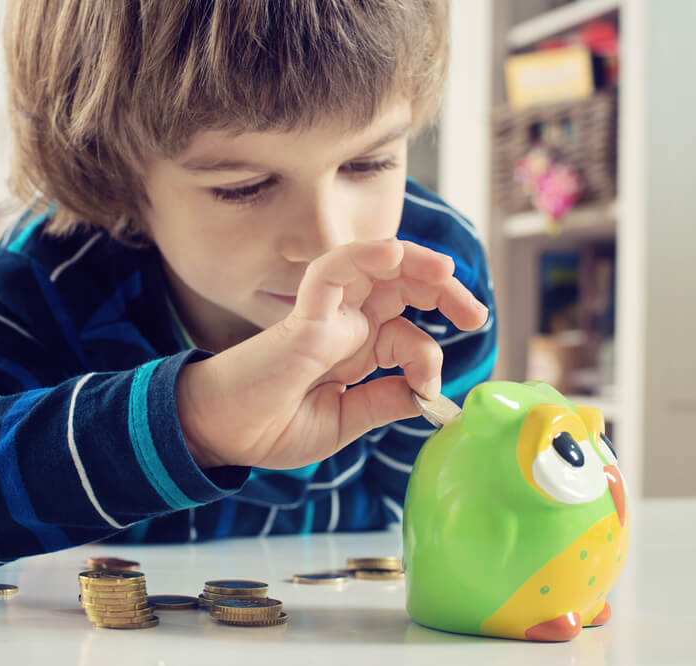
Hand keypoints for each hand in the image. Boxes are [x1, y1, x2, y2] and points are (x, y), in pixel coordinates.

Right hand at [177, 239, 487, 469]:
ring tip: (447, 273)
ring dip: (414, 263)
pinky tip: (392, 253)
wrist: (220, 435)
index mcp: (356, 351)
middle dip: (443, 292)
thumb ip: (383, 402)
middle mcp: (345, 326)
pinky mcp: (303, 317)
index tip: (431, 392)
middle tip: (475, 313)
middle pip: (401, 288)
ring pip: (374, 268)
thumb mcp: (344, 421)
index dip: (430, 356)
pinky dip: (361, 256)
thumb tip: (427, 393)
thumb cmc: (271, 427)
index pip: (408, 335)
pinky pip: (331, 272)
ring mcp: (325, 316)